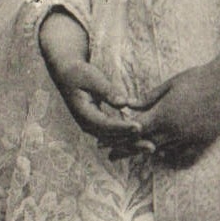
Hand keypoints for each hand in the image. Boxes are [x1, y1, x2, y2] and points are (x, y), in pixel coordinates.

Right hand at [38, 10, 141, 149]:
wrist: (68, 75)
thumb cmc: (80, 73)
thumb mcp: (92, 78)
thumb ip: (108, 91)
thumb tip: (124, 103)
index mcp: (83, 114)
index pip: (105, 125)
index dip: (122, 128)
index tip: (139, 127)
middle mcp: (87, 124)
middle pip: (111, 139)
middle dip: (131, 143)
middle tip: (151, 146)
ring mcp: (93, 127)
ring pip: (114, 141)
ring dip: (132, 145)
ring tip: (151, 148)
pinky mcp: (100, 125)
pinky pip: (115, 136)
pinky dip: (129, 139)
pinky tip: (145, 141)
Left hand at [109, 23, 219, 167]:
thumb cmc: (197, 78)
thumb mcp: (170, 84)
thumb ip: (148, 98)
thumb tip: (128, 105)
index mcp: (164, 115)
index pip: (134, 131)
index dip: (117, 138)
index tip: (103, 144)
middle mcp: (175, 131)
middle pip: (144, 145)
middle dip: (126, 150)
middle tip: (111, 156)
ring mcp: (190, 138)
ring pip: (162, 152)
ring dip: (147, 153)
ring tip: (133, 154)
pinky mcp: (203, 141)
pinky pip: (184, 157)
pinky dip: (172, 158)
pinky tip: (163, 156)